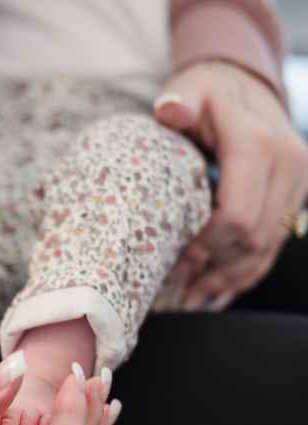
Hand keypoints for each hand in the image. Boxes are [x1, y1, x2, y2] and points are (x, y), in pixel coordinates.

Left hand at [155, 60, 307, 309]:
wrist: (245, 86)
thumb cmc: (208, 94)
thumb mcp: (190, 91)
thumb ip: (180, 103)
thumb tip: (172, 110)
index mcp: (258, 144)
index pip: (237, 215)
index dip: (206, 245)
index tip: (177, 257)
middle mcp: (288, 164)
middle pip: (253, 238)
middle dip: (214, 267)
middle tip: (178, 286)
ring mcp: (297, 182)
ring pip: (266, 248)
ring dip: (228, 278)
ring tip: (192, 297)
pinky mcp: (296, 196)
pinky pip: (275, 245)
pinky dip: (246, 272)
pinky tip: (218, 290)